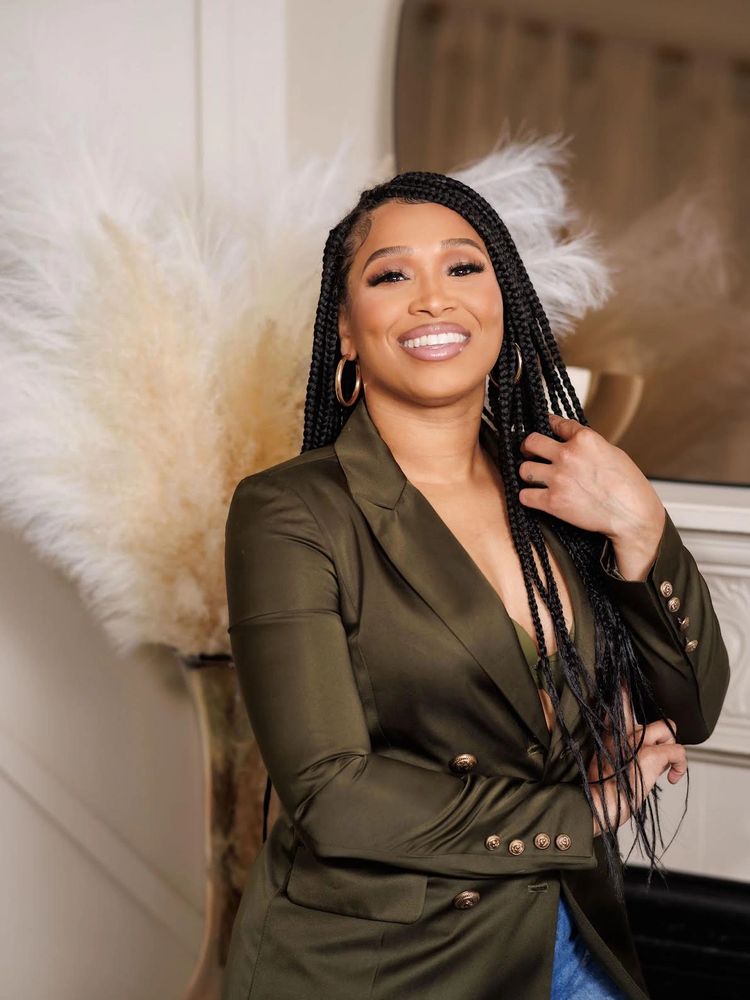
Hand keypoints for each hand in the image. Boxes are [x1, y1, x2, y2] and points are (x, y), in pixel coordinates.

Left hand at [517, 412, 664, 544]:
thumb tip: (572, 442)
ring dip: (528, 473)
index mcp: (585, 439)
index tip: (545, 427)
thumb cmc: (629, 486)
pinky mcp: (552, 501)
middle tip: (530, 453)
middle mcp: (568, 455)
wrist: (632, 515)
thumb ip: (587, 445)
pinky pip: (524, 496)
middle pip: (531, 442)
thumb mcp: (612, 452)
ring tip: (536, 478)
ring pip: (524, 469)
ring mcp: (558, 478)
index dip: (549, 425)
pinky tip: (535, 496)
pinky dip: (528, 497)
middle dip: (528, 447)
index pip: (556, 423)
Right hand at [587, 686, 686, 835]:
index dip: (623, 691)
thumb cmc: (599, 791)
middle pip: (648, 713)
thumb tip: (636, 750)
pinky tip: (672, 778)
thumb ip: (615, 749)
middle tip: (659, 755)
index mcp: (608, 732)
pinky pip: (678, 750)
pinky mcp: (649, 755)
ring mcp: (635, 741)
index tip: (622, 683)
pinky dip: (680, 765)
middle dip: (661, 734)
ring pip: (667, 728)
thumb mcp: (601, 763)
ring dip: (670, 749)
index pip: (617, 701)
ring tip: (663, 767)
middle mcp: (620, 731)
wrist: (595, 804)